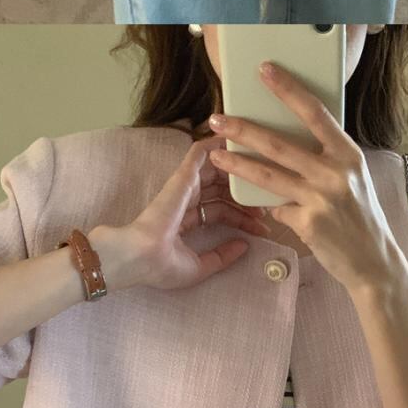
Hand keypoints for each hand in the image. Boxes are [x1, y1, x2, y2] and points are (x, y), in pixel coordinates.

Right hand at [90, 139, 263, 294]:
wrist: (140, 257)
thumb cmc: (161, 266)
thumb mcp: (198, 268)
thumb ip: (221, 257)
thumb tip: (245, 246)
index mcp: (187, 220)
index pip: (220, 211)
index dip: (242, 217)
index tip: (262, 225)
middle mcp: (187, 200)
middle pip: (221, 189)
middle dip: (244, 194)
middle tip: (267, 202)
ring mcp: (184, 186)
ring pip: (215, 169)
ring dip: (237, 168)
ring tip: (260, 168)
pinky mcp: (183, 176)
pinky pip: (200, 153)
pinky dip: (216, 143)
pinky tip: (234, 139)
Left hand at [207, 68, 394, 296]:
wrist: (374, 260)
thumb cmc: (361, 214)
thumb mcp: (352, 177)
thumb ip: (325, 158)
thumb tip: (286, 139)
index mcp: (347, 153)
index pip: (314, 113)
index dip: (288, 90)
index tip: (264, 71)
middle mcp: (335, 172)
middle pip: (279, 144)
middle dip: (243, 130)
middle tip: (217, 119)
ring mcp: (320, 198)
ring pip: (268, 176)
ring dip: (237, 164)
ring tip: (216, 155)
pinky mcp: (308, 224)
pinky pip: (276, 208)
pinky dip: (267, 205)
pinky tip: (255, 205)